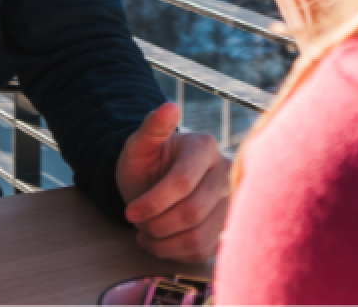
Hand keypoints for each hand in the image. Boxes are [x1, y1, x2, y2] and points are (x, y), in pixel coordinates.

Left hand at [115, 102, 226, 262]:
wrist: (154, 182)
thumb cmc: (146, 163)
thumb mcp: (140, 144)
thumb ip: (153, 126)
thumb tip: (170, 106)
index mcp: (205, 147)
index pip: (182, 182)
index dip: (153, 202)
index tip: (129, 211)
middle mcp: (224, 173)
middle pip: (192, 212)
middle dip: (157, 223)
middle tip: (138, 221)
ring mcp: (228, 202)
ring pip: (198, 236)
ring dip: (164, 241)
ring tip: (147, 231)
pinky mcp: (225, 226)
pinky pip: (202, 251)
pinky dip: (175, 252)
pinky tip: (161, 240)